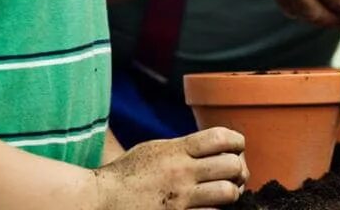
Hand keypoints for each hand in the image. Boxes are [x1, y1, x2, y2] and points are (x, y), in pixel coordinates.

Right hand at [94, 127, 247, 209]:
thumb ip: (182, 147)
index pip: (221, 137)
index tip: (237, 148)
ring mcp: (180, 198)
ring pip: (228, 193)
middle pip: (232, 165)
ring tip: (225, 194)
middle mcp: (181, 172)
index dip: (237, 141)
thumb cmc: (126, 175)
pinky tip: (209, 208)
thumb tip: (213, 146)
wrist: (100, 201)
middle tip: (234, 176)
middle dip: (239, 170)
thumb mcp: (153, 149)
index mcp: (176, 150)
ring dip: (231, 193)